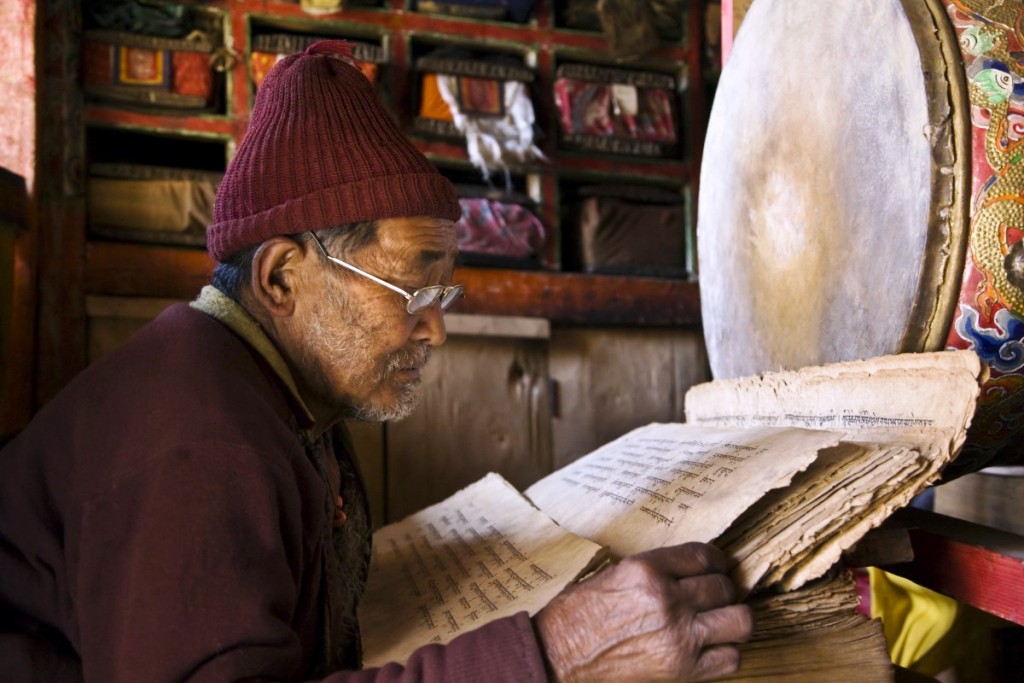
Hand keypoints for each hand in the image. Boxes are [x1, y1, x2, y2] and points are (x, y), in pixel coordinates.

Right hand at [534, 542, 751, 681]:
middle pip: (724, 587)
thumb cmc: (579, 615)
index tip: (717, 568)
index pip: (704, 556)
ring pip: (740, 621)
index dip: (716, 562)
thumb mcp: (615, 575)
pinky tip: (712, 648)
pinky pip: (731, 658)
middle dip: (724, 592)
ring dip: (734, 620)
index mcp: (646, 568)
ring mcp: (678, 635)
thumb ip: (655, 570)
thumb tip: (691, 569)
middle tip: (716, 598)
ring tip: (722, 621)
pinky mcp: (682, 669)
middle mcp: (667, 598)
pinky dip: (727, 653)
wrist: (558, 655)